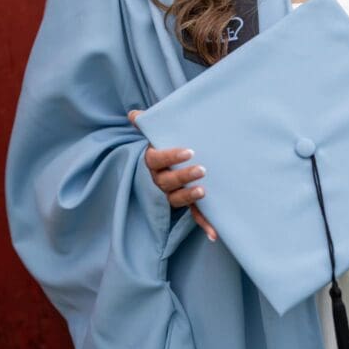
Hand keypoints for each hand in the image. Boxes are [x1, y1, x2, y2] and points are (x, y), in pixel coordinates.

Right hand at [127, 110, 217, 241]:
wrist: (168, 166)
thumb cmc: (165, 147)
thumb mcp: (157, 135)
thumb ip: (148, 125)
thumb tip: (134, 115)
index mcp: (152, 163)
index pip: (157, 160)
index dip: (171, 156)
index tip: (189, 151)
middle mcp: (159, 181)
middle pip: (168, 181)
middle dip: (184, 176)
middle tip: (202, 169)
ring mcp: (171, 194)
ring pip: (177, 199)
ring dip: (190, 197)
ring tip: (204, 191)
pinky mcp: (185, 205)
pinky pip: (193, 215)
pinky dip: (203, 225)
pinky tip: (214, 234)